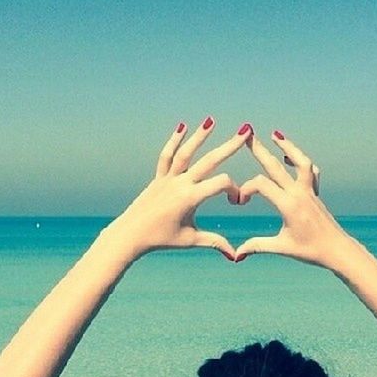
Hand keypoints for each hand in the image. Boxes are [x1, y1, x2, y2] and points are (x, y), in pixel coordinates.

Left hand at [103, 117, 252, 261]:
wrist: (131, 234)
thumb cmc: (161, 239)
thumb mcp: (191, 240)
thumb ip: (215, 242)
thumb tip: (235, 256)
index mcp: (190, 198)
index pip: (220, 184)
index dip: (234, 190)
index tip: (235, 202)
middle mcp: (180, 183)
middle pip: (209, 160)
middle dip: (229, 145)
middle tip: (246, 130)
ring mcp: (168, 179)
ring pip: (186, 153)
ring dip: (199, 136)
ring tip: (211, 120)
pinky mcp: (158, 178)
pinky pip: (166, 156)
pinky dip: (174, 141)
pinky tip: (182, 127)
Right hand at [235, 131, 356, 268]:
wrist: (337, 250)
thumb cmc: (311, 251)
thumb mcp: (281, 248)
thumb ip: (257, 246)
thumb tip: (235, 255)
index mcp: (288, 205)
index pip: (261, 185)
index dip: (246, 189)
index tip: (238, 202)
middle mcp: (299, 194)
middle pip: (276, 166)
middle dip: (260, 150)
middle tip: (248, 134)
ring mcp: (309, 192)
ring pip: (299, 161)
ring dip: (287, 146)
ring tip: (276, 135)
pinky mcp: (315, 194)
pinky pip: (310, 172)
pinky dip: (300, 161)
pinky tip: (291, 157)